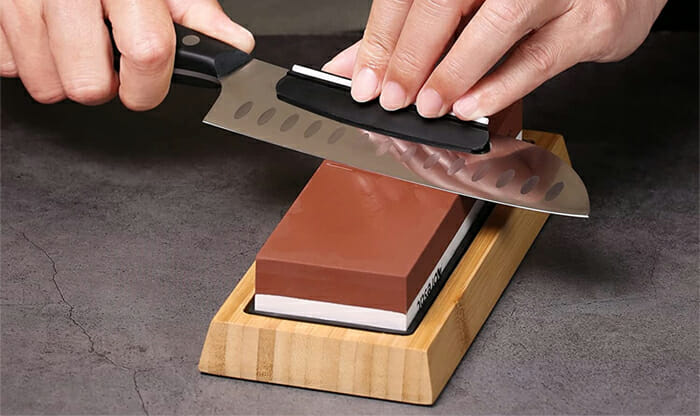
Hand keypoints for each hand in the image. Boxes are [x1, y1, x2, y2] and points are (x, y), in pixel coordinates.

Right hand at [0, 0, 253, 110]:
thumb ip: (196, 10)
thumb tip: (233, 44)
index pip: (148, 54)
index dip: (149, 86)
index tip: (147, 87)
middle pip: (87, 86)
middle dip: (103, 85)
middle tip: (108, 60)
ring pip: (44, 84)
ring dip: (64, 74)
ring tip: (77, 42)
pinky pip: (6, 64)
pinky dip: (28, 57)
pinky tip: (46, 34)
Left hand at [325, 0, 666, 119]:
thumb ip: (412, 26)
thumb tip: (356, 64)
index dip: (381, 38)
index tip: (363, 80)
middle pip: (444, 2)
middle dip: (410, 57)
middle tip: (389, 97)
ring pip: (495, 26)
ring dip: (453, 73)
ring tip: (427, 107)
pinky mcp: (589, 21)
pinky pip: (538, 58)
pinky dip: (499, 87)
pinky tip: (472, 107)